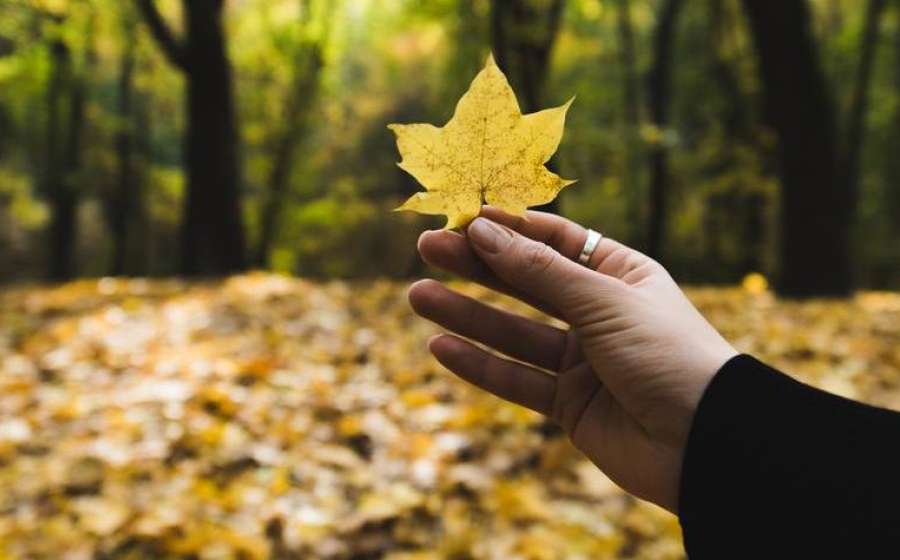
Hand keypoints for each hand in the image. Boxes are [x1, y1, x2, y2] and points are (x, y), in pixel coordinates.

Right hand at [408, 209, 737, 512]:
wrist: (706, 443)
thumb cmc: (668, 355)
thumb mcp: (603, 301)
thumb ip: (539, 271)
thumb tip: (484, 232)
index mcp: (621, 275)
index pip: (557, 241)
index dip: (512, 229)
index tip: (465, 218)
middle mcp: (599, 314)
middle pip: (526, 283)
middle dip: (477, 266)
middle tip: (427, 247)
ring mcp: (583, 361)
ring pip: (514, 333)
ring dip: (467, 314)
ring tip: (418, 295)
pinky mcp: (570, 405)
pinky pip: (517, 380)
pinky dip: (480, 365)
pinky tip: (441, 346)